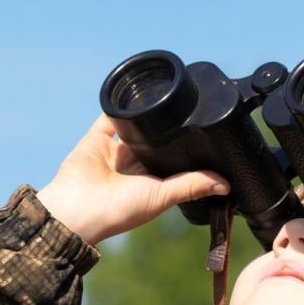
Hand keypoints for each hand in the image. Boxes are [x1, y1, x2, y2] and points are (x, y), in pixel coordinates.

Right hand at [35, 114, 228, 246]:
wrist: (76, 208)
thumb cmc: (118, 211)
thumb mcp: (161, 197)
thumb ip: (191, 186)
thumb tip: (227, 184)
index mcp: (148, 184)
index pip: (171, 162)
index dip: (185, 150)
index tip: (205, 134)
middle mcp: (131, 168)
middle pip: (154, 143)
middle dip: (167, 131)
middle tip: (189, 109)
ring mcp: (112, 153)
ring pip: (134, 129)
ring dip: (146, 115)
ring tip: (166, 97)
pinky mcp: (95, 139)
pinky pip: (109, 118)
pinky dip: (120, 106)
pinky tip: (136, 93)